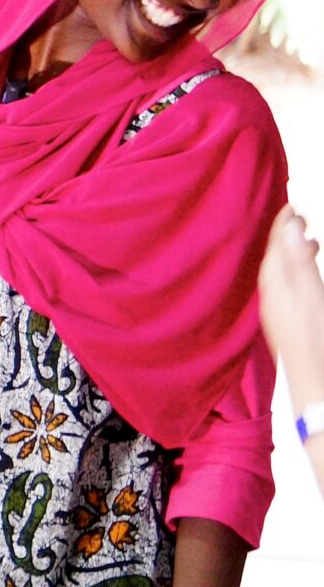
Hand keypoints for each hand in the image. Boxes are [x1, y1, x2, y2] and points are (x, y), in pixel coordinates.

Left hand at [259, 205, 323, 404]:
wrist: (317, 384)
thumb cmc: (317, 338)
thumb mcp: (312, 293)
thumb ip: (300, 260)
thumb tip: (288, 225)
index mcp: (274, 284)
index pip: (274, 245)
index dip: (282, 222)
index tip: (291, 202)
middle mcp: (271, 296)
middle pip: (275, 256)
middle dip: (287, 234)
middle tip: (301, 214)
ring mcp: (278, 310)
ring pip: (282, 272)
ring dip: (294, 252)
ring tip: (311, 239)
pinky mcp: (288, 322)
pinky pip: (288, 288)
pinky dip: (298, 272)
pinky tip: (309, 275)